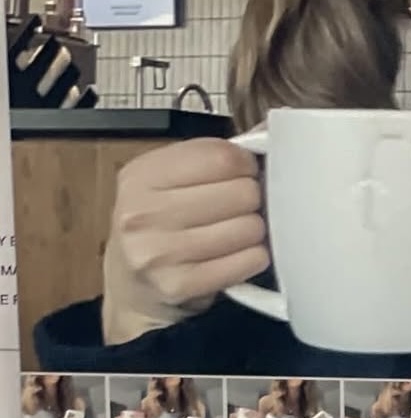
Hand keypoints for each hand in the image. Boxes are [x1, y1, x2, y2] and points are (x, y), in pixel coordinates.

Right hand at [103, 139, 267, 343]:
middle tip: (239, 208)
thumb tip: (271, 132)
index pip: (223, 157)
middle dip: (251, 199)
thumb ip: (213, 155)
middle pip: (242, 192)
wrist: (132, 285)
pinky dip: (254, 257)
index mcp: (142, 175)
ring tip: (236, 233)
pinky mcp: (179, 285)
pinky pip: (248, 261)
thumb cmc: (160, 225)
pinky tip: (239, 255)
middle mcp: (143, 212)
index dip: (246, 165)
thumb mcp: (169, 180)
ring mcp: (158, 253)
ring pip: (249, 227)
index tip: (244, 174)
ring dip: (254, 231)